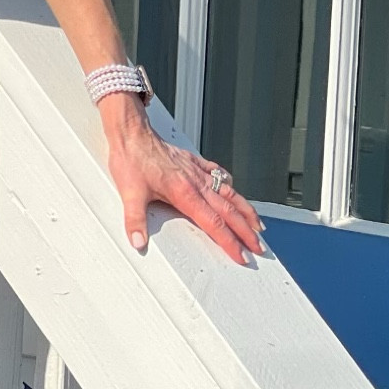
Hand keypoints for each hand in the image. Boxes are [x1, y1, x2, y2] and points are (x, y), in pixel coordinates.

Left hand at [101, 99, 263, 265]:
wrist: (132, 132)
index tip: (241, 255)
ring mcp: (197, 171)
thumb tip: (138, 241)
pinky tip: (232, 187)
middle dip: (246, 232)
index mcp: (184, 193)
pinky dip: (227, 183)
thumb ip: (134, 220)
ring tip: (257, 225)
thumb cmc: (131, 159)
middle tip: (258, 247)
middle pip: (229, 212)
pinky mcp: (193, 161)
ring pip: (229, 193)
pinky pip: (217, 173)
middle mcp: (196, 183)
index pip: (214, 224)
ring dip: (245, 210)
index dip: (230, 242)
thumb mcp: (129, 193)